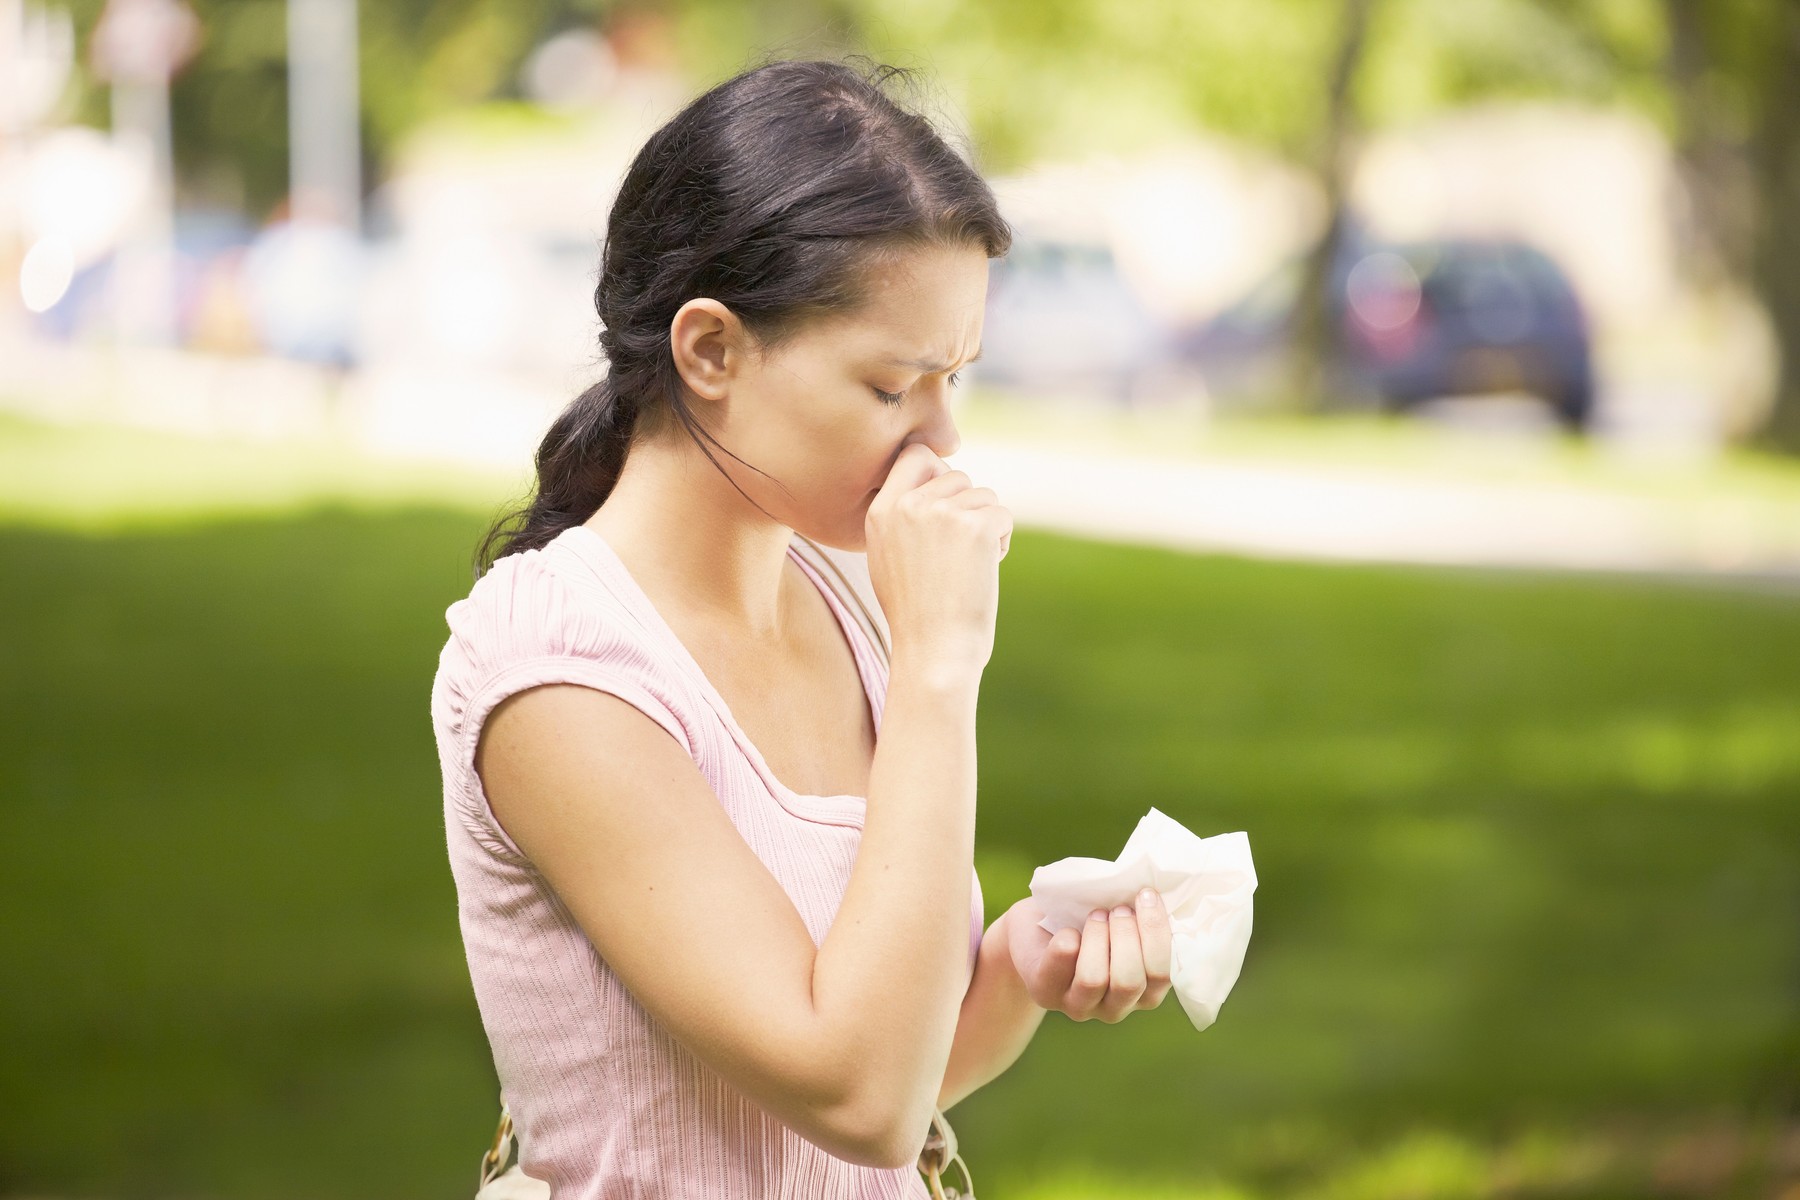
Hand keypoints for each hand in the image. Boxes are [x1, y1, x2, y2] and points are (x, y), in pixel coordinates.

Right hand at [865, 442, 1012, 675]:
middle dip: (967, 507)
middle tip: (960, 552)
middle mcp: (908, 505)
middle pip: (957, 476)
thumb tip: (939, 483)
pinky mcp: (976, 526)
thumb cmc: (915, 615)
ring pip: (983, 495)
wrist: (933, 653)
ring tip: (968, 567)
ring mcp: (942, 513)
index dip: (937, 470)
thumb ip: (904, 518)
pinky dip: (1002, 541)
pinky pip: (1002, 514)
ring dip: (986, 526)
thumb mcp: (888, 559)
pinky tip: (984, 570)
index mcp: (881, 512)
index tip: (947, 501)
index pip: (914, 455)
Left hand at [1001, 890, 1172, 1022]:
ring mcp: (1079, 1006)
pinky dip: (1068, 936)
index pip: (1161, 975)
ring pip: (1093, 979)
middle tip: (1118, 909)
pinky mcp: (1046, 993)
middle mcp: (1115, 1008)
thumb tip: (1155, 893)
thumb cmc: (1091, 921)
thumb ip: (1143, 916)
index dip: (1156, 931)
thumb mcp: (1122, 919)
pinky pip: (1062, 962)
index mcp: (1144, 993)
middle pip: (1129, 982)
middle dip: (1126, 934)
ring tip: (1095, 915)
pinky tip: (1067, 928)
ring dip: (1097, 936)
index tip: (1146, 895)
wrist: (1039, 930)